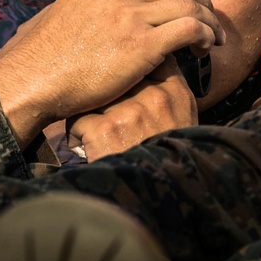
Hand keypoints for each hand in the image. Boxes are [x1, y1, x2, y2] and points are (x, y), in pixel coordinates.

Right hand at [0, 0, 224, 146]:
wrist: (32, 80)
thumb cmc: (44, 56)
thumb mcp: (66, 10)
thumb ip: (93, 2)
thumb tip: (104, 9)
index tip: (186, 8)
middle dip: (200, 3)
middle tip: (208, 24)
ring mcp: (130, 13)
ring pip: (190, 4)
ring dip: (208, 21)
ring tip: (212, 40)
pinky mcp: (141, 42)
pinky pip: (190, 28)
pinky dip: (204, 35)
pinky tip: (203, 49)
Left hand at [65, 57, 197, 161]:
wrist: (158, 200)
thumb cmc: (168, 163)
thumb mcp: (183, 125)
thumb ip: (170, 97)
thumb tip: (152, 71)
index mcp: (176, 95)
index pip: (153, 60)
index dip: (135, 67)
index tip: (126, 79)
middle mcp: (155, 97)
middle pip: (119, 76)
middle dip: (109, 93)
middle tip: (109, 116)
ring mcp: (129, 111)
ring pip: (94, 96)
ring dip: (91, 114)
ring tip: (98, 137)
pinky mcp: (105, 129)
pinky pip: (78, 120)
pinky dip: (78, 137)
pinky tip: (89, 151)